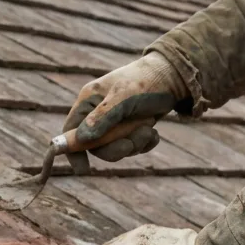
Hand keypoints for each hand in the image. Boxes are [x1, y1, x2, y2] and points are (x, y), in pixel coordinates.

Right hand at [62, 52, 185, 174]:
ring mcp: (115, 123)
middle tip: (130, 144)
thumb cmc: (145, 81)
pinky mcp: (131, 129)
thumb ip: (102, 118)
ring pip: (116, 149)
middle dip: (114, 148)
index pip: (71, 130)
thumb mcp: (123, 97)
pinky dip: (144, 143)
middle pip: (95, 146)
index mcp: (88, 101)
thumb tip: (81, 139)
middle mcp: (98, 113)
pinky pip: (133, 147)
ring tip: (149, 127)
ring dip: (134, 143)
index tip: (82, 169)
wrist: (173, 76)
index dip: (72, 150)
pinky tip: (153, 132)